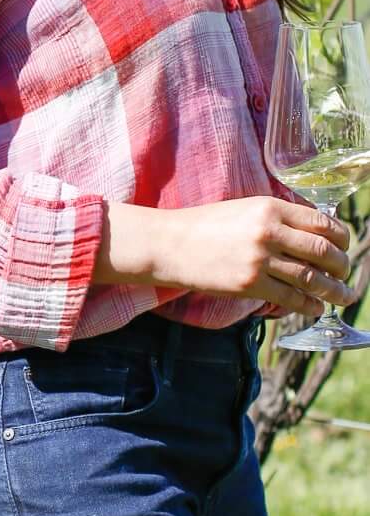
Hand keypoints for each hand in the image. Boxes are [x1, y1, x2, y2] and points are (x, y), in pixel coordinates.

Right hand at [98, 197, 351, 319]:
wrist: (169, 244)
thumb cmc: (206, 225)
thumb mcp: (246, 208)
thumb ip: (279, 218)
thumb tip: (315, 235)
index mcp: (271, 207)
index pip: (322, 223)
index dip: (342, 238)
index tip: (345, 247)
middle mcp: (269, 232)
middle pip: (324, 252)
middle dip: (342, 266)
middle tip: (346, 274)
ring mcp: (260, 260)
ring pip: (312, 278)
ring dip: (334, 290)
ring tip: (343, 296)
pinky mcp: (250, 285)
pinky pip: (291, 298)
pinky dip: (309, 305)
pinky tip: (316, 307)